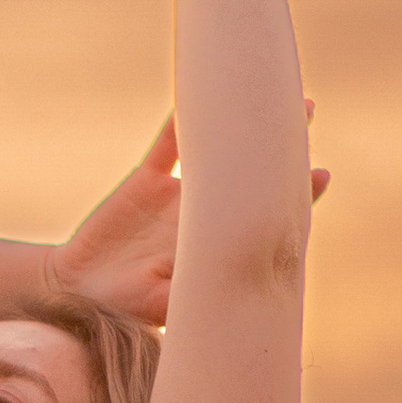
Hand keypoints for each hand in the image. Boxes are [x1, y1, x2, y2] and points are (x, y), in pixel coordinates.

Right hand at [54, 107, 329, 326]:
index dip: (297, 196)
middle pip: (252, 173)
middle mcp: (206, 215)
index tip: (321, 175)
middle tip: (305, 110)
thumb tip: (237, 280)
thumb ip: (196, 291)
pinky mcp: (146, 182)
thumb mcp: (164, 307)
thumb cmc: (124, 309)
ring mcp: (177, 196)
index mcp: (219, 245)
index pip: (266, 216)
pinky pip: (168, 146)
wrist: (79, 294)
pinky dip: (181, 124)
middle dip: (280, 144)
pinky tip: (199, 98)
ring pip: (217, 151)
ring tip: (269, 93)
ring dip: (239, 125)